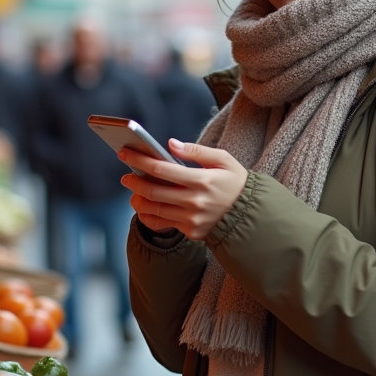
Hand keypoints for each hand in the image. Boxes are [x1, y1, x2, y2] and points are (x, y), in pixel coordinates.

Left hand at [121, 139, 248, 240]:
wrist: (250, 215)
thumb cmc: (235, 183)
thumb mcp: (223, 160)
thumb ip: (196, 151)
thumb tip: (171, 144)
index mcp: (201, 180)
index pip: (162, 169)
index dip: (140, 160)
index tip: (125, 154)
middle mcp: (194, 201)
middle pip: (153, 191)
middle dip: (134, 181)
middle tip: (125, 175)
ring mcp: (191, 218)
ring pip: (154, 209)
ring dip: (137, 199)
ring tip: (132, 191)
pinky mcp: (190, 231)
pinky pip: (162, 224)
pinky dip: (148, 216)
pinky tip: (143, 208)